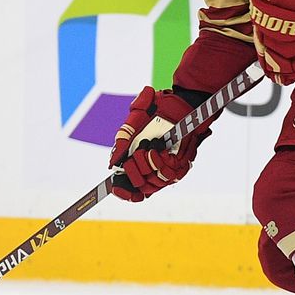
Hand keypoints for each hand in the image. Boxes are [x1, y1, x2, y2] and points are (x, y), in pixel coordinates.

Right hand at [108, 86, 209, 201]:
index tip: (118, 189)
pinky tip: (161, 152)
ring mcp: (164, 166)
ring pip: (153, 183)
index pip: (126, 185)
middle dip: (136, 172)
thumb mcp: (136, 116)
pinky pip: (168, 176)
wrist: (181, 102)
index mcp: (134, 156)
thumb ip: (123, 136)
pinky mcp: (179, 165)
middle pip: (138, 185)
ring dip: (149, 166)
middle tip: (139, 154)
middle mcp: (149, 164)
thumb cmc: (158, 106)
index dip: (123, 191)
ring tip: (152, 150)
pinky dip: (161, 165)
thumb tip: (113, 162)